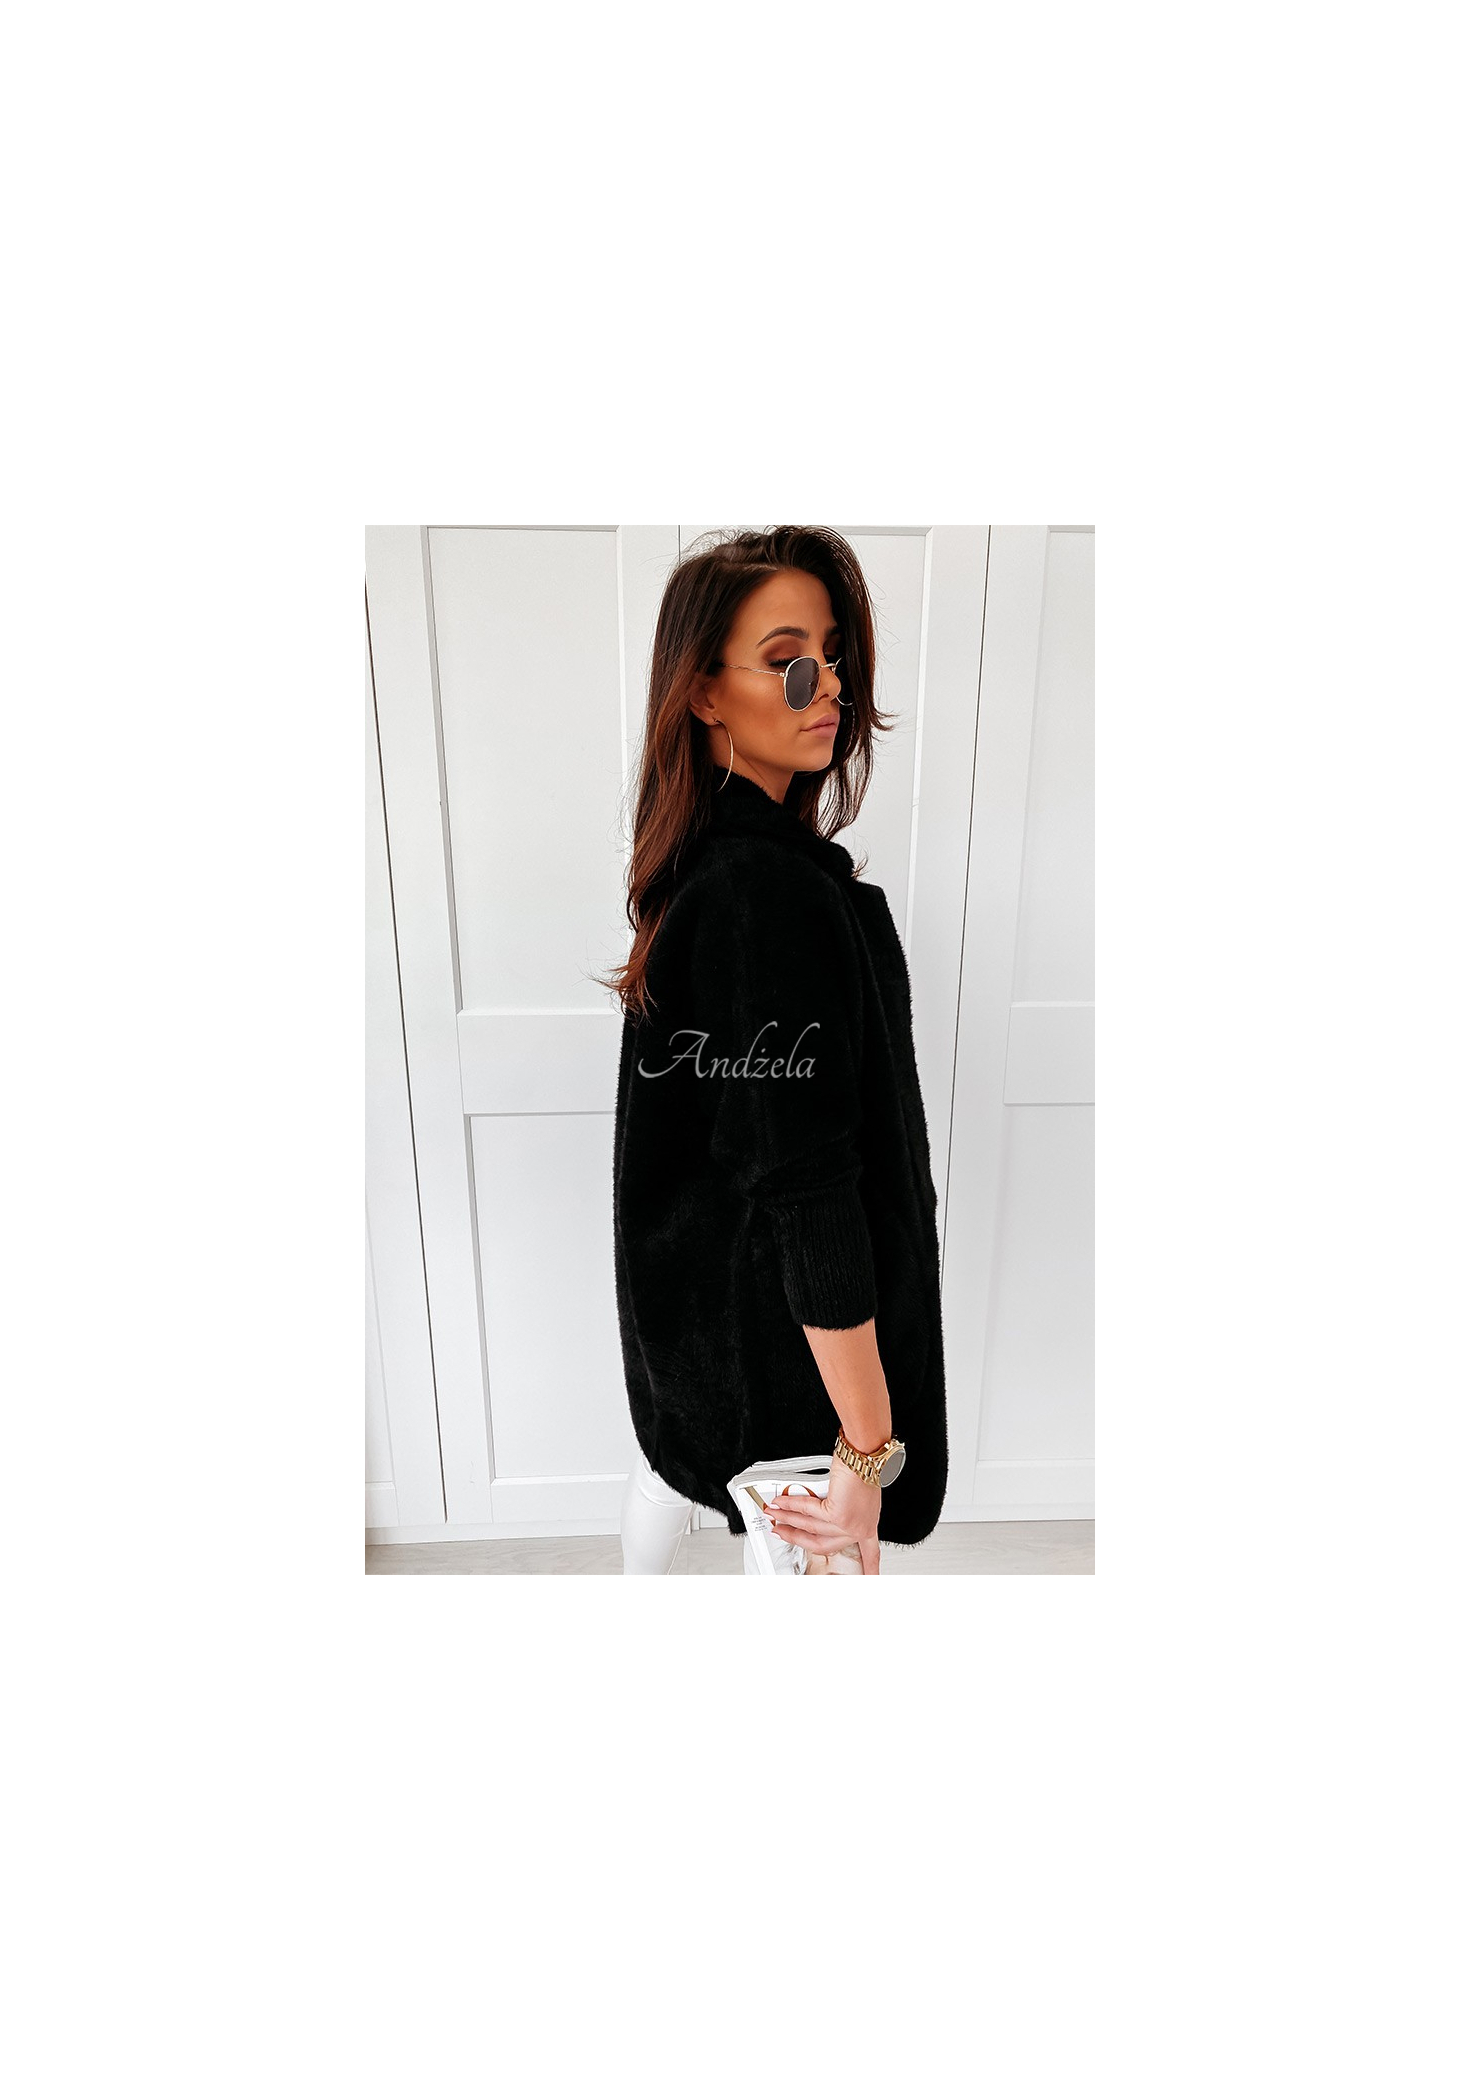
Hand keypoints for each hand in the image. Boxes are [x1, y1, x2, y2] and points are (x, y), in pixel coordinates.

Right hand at [767, 1455, 880, 1573]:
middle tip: (782, 1532)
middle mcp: (860, 1528)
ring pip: (810, 1528)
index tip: (871, 1578)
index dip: (869, 1568)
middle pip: (823, 1544)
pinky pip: (807, 1512)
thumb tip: (808, 1511)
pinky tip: (780, 1503)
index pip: (870, 1553)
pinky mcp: (837, 1516)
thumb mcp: (856, 1495)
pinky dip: (790, 1505)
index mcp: (868, 1525)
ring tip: (774, 1514)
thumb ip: (837, 1509)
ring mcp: (848, 1524)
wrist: (864, 1455)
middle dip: (797, 1539)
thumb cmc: (862, 1467)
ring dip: (788, 1520)